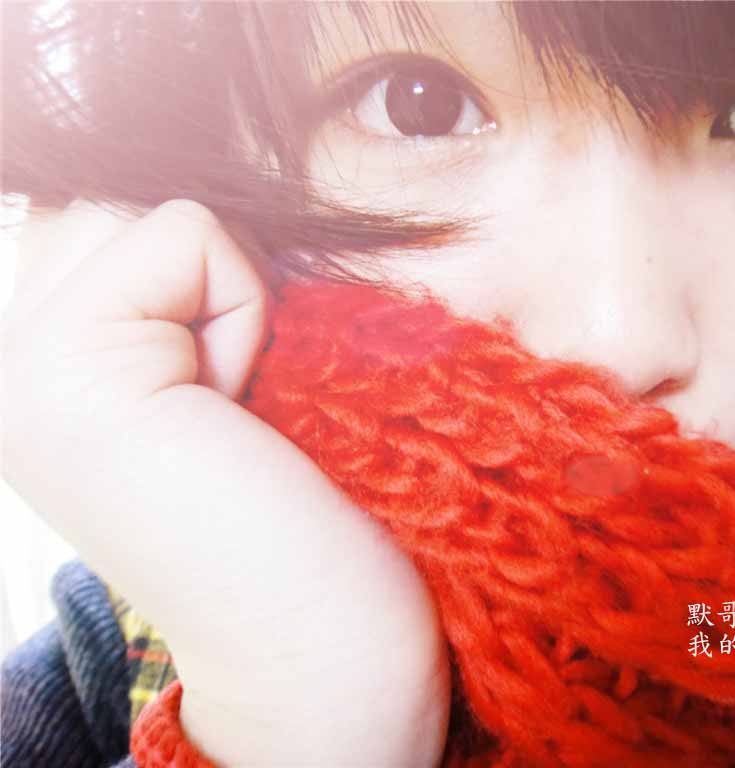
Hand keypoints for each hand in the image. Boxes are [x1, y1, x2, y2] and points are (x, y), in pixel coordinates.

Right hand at [1, 199, 449, 766]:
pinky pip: (185, 231)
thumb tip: (173, 199)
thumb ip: (161, 290)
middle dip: (206, 286)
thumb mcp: (206, 373)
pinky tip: (233, 408)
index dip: (199, 288)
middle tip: (226, 411)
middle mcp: (5, 365)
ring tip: (228, 412)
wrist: (316, 634)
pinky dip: (242, 305)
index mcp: (36, 369)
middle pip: (123, 204)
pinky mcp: (65, 368)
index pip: (109, 216)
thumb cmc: (296, 505)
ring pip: (148, 211)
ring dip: (226, 296)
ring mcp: (16, 367)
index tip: (218, 404)